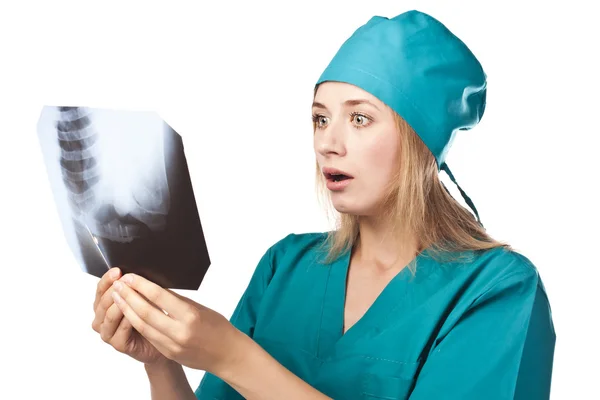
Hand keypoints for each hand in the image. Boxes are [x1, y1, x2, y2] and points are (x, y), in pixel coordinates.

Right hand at [92, 268, 168, 365]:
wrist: (159, 338)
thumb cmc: (150, 315)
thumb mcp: (142, 296)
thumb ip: (134, 286)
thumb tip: (133, 271)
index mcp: (103, 305)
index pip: (100, 289)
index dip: (107, 279)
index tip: (117, 270)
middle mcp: (101, 319)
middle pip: (102, 302)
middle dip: (113, 290)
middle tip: (124, 281)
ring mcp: (107, 333)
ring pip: (109, 315)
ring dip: (120, 303)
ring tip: (130, 294)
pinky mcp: (117, 344)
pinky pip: (119, 330)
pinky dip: (127, 320)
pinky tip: (135, 312)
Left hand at [111, 273, 241, 374]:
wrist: (226, 354)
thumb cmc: (217, 327)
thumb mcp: (200, 308)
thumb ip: (177, 301)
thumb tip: (155, 288)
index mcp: (190, 316)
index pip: (159, 296)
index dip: (141, 285)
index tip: (130, 277)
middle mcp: (179, 331)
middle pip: (145, 311)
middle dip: (128, 296)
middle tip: (118, 285)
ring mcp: (172, 345)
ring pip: (142, 325)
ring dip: (127, 310)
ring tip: (117, 297)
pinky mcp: (168, 353)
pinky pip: (149, 335)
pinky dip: (137, 323)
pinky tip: (129, 313)